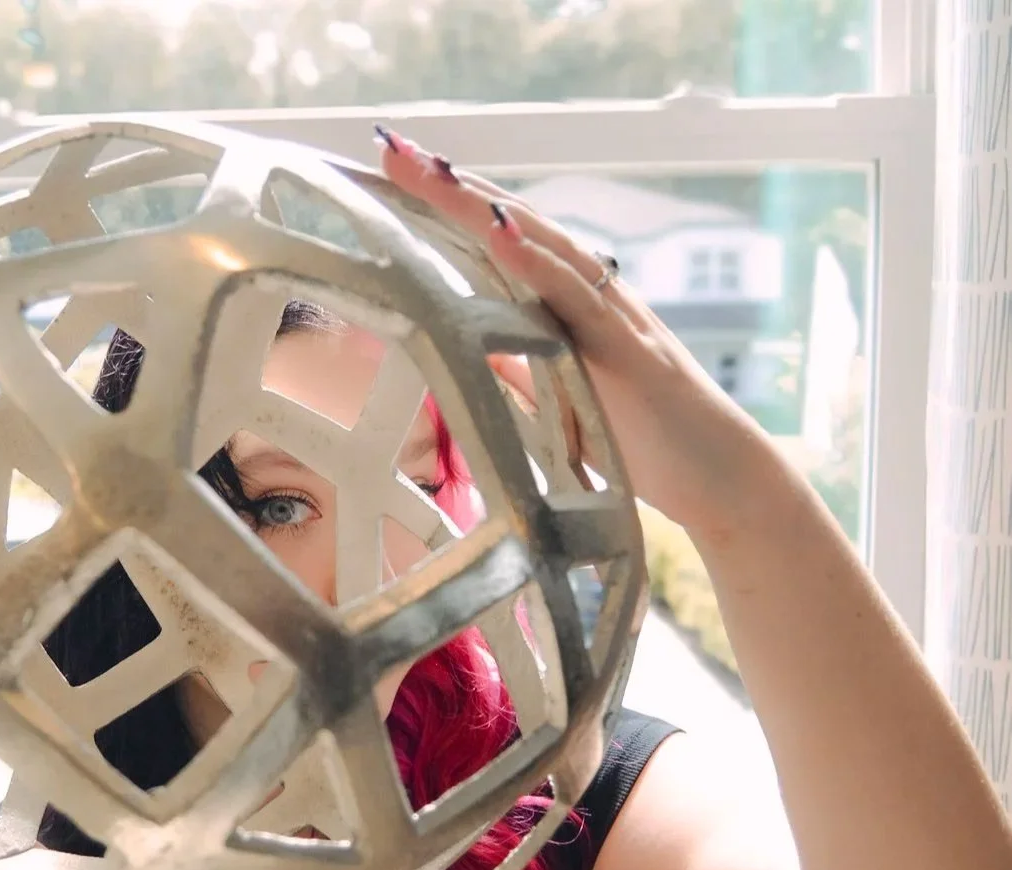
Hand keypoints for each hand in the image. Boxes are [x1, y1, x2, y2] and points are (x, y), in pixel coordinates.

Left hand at [376, 131, 783, 544]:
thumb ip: (523, 367)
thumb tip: (471, 348)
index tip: (399, 180)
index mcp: (572, 310)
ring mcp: (612, 318)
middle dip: (453, 190)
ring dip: (485, 208)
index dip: (453, 212)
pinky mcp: (628, 350)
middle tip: (393, 150)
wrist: (719, 477)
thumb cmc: (645, 443)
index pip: (503, 246)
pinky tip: (499, 234)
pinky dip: (538, 263)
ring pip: (544, 246)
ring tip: (433, 171)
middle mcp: (591, 298)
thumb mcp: (563, 400)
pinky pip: (579, 298)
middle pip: (515, 228)